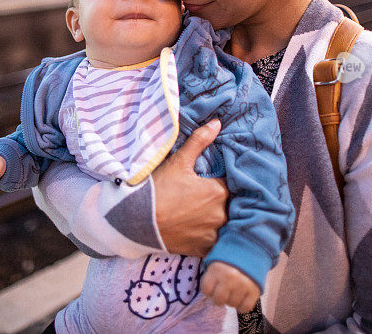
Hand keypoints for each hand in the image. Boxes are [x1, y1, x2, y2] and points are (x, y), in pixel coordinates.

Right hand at [152, 119, 227, 256]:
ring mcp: (214, 234)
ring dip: (223, 219)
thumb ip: (200, 142)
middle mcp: (222, 214)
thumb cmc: (158, 190)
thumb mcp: (178, 162)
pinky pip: (219, 242)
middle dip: (226, 200)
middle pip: (233, 204)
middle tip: (210, 196)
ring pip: (228, 224)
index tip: (218, 179)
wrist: (137, 223)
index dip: (226, 180)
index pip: (234, 183)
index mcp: (219, 191)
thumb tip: (217, 123)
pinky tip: (204, 229)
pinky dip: (215, 236)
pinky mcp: (205, 249)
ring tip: (208, 213)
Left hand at [200, 261, 259, 313]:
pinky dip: (242, 306)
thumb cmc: (230, 257)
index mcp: (217, 268)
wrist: (252, 250)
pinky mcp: (254, 291)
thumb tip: (208, 291)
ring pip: (232, 304)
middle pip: (218, 300)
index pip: (206, 289)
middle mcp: (230, 277)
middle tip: (223, 292)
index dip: (208, 290)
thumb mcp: (216, 259)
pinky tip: (241, 298)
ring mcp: (243, 285)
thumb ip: (210, 274)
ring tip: (233, 291)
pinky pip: (245, 308)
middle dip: (219, 298)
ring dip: (231, 300)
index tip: (213, 287)